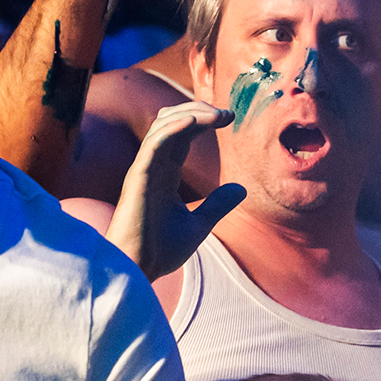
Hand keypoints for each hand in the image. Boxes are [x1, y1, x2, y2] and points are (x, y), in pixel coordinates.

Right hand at [106, 101, 246, 279]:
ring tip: (218, 115)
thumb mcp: (199, 224)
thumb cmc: (160, 250)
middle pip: (172, 121)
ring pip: (163, 126)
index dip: (203, 120)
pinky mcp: (138, 178)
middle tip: (227, 113)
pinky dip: (172, 129)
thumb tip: (241, 188)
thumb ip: (217, 204)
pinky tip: (193, 122)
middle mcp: (153, 165)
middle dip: (198, 110)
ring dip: (191, 114)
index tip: (230, 118)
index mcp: (165, 172)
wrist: (139, 270)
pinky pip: (153, 145)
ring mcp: (144, 170)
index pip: (182, 134)